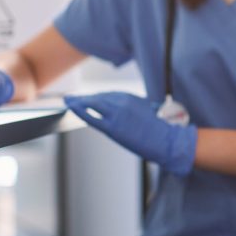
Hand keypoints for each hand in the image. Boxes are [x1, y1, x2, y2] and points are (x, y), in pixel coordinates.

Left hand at [64, 92, 196, 176]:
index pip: (109, 95)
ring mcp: (117, 113)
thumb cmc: (161, 131)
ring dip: (78, 101)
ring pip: (92, 104)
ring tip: (69, 101)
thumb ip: (138, 110)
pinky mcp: (112, 127)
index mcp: (132, 98)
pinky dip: (79, 110)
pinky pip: (91, 116)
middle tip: (73, 98)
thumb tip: (137, 114)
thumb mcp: (150, 114)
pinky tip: (71, 107)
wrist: (167, 140)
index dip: (96, 96)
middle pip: (99, 97)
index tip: (88, 97)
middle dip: (84, 97)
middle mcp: (123, 102)